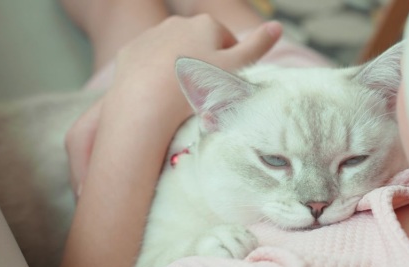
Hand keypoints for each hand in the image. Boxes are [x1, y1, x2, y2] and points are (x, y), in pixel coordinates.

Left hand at [65, 16, 281, 195]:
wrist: (147, 103)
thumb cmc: (198, 87)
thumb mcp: (236, 69)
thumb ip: (258, 46)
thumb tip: (278, 26)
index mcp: (206, 24)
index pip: (227, 43)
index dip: (229, 66)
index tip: (224, 87)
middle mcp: (177, 22)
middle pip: (199, 46)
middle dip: (203, 64)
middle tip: (203, 94)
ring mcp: (150, 35)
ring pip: (172, 53)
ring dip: (178, 68)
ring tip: (179, 96)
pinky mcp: (129, 51)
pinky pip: (148, 62)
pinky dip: (153, 74)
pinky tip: (157, 93)